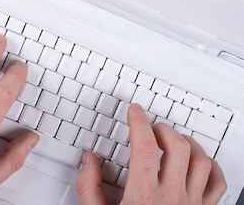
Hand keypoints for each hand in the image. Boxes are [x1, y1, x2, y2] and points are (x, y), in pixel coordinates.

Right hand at [76, 103, 226, 204]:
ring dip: (187, 143)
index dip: (138, 121)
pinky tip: (199, 162)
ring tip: (173, 139)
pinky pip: (218, 182)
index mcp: (144, 195)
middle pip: (176, 146)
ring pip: (201, 160)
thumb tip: (89, 160)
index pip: (144, 146)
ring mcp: (193, 204)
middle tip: (150, 126)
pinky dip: (210, 166)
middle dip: (162, 128)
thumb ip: (89, 186)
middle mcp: (172, 197)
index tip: (134, 111)